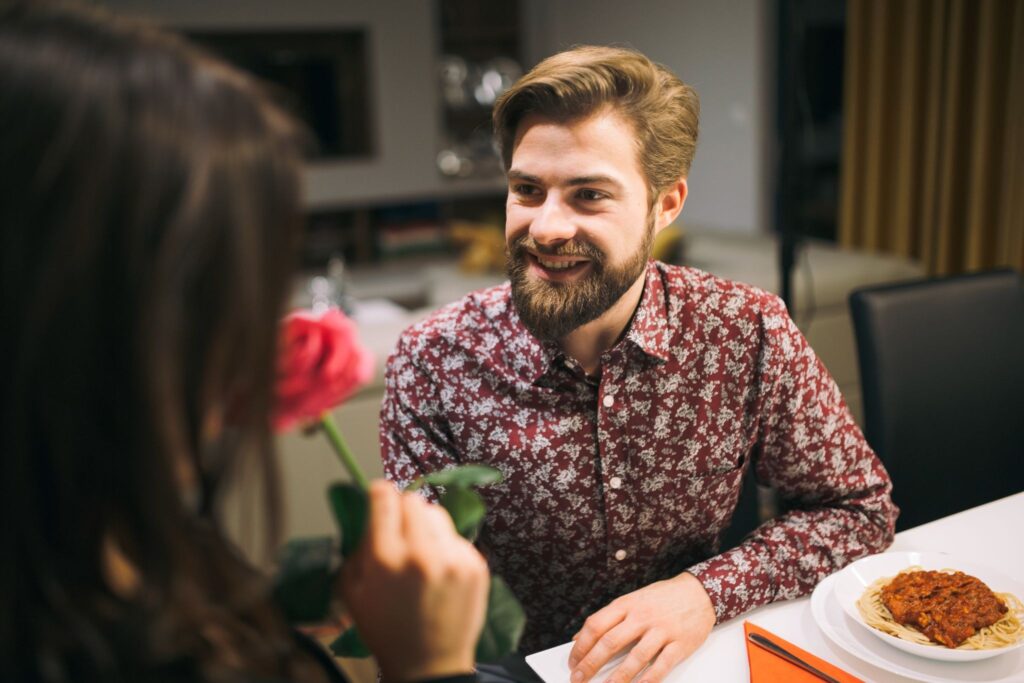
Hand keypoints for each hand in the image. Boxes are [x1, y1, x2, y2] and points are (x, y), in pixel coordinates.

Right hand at [340, 480, 489, 682]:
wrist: (429, 664)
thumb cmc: (386, 630)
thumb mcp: (353, 591)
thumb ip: (357, 548)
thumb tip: (367, 514)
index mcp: (385, 558)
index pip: (385, 497)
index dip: (380, 493)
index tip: (379, 496)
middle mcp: (421, 553)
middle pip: (414, 500)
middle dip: (403, 511)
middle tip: (400, 531)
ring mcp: (453, 558)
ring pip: (438, 513)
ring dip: (427, 525)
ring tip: (422, 552)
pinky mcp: (476, 565)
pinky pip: (457, 537)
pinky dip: (446, 546)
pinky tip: (440, 571)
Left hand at [568, 572, 715, 682]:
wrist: (700, 591)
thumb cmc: (663, 598)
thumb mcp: (632, 599)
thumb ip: (608, 618)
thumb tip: (579, 637)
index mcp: (627, 604)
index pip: (596, 625)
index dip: (581, 645)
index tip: (573, 661)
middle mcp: (642, 616)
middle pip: (610, 642)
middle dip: (590, 664)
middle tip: (578, 678)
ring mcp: (662, 630)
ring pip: (635, 657)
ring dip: (617, 677)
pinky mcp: (680, 644)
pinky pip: (661, 666)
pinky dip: (647, 680)